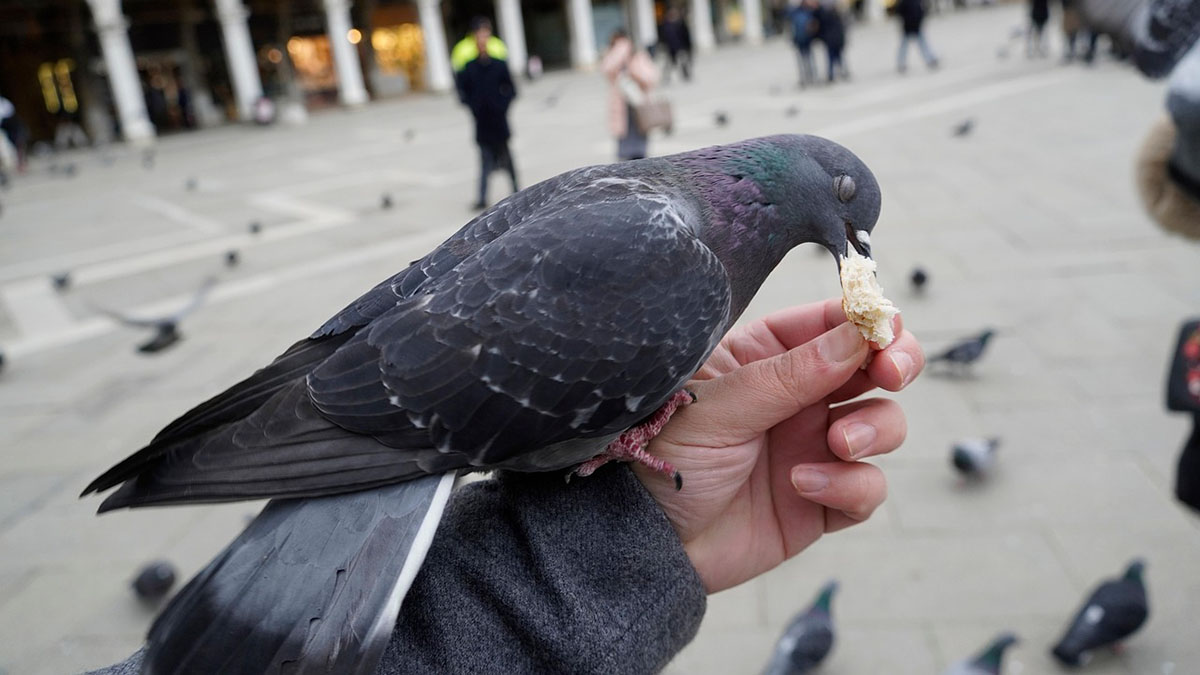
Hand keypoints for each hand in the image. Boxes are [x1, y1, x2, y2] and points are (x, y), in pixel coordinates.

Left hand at [635, 298, 923, 592]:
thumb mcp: (718, 407)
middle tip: (893, 372)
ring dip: (875, 429)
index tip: (884, 327)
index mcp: (764, 358)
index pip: (830, 322)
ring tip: (837, 444)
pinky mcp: (823, 500)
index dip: (865, 319)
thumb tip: (855, 336)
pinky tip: (803, 486)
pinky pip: (868, 486)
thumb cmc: (665, 462)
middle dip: (895, 362)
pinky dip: (851, 485)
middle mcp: (796, 398)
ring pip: (883, 423)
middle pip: (872, 364)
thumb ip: (788, 374)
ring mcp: (813, 447)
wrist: (649, 544)